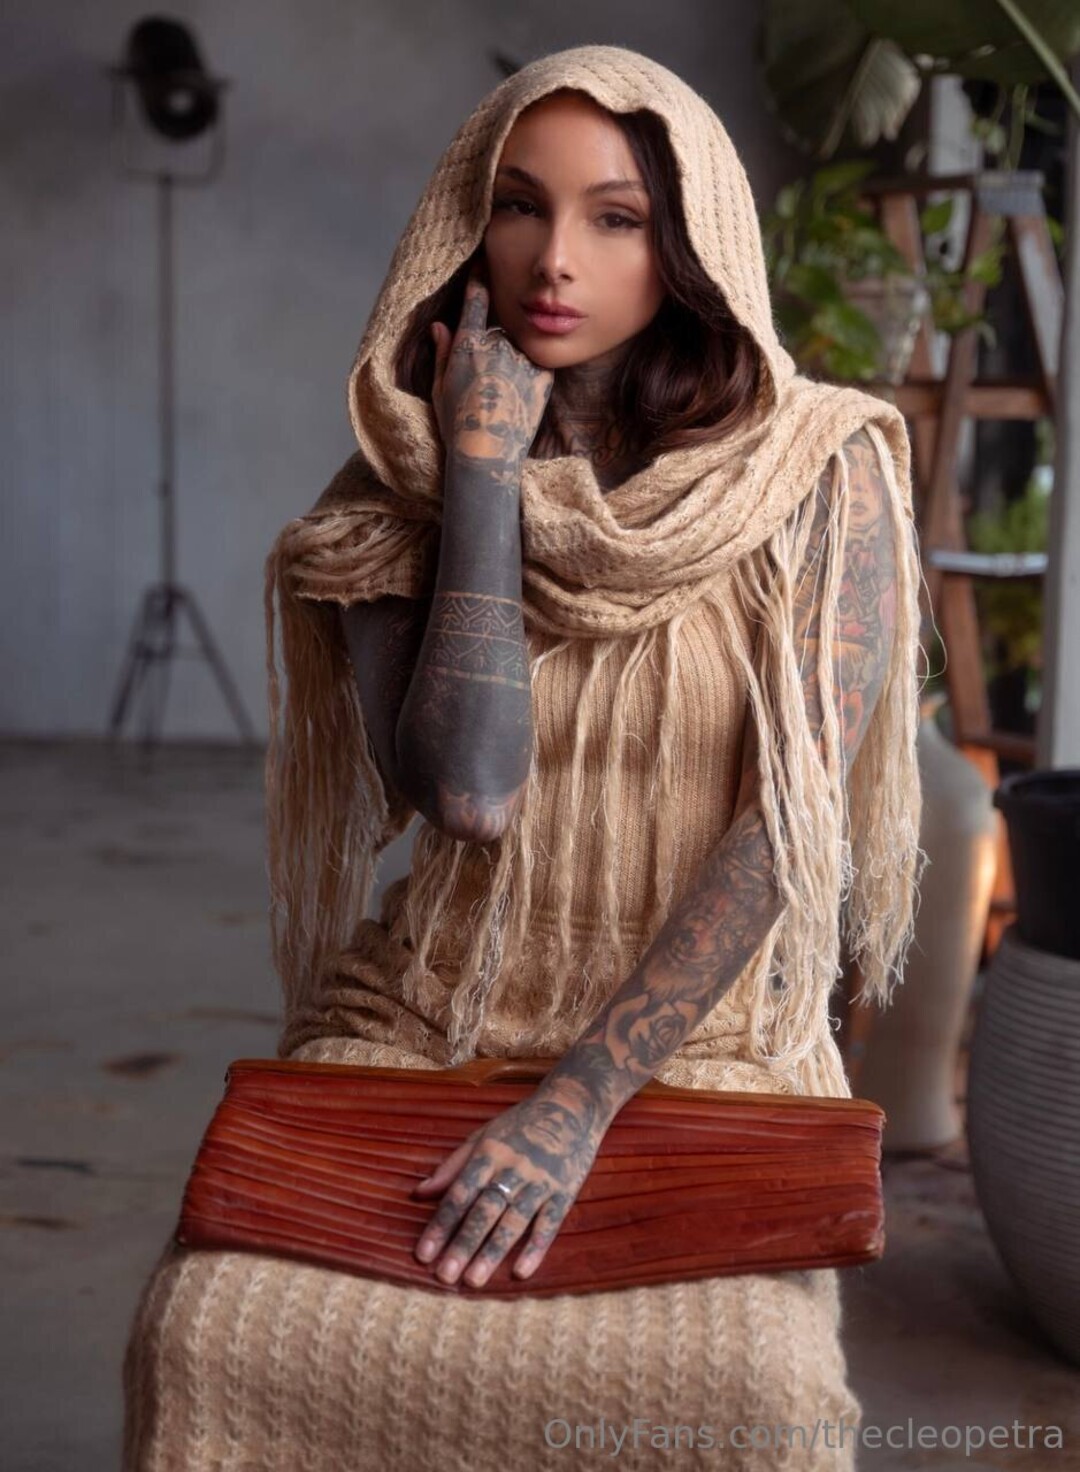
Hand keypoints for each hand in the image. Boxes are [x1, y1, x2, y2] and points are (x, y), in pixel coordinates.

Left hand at [411, 1078, 607, 1286]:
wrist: (573, 1106)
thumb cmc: (521, 1123)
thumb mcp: (484, 1135)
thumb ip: (452, 1166)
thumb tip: (418, 1193)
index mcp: (489, 1153)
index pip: (459, 1194)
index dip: (440, 1225)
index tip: (423, 1254)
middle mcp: (513, 1168)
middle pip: (484, 1211)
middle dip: (462, 1244)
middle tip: (444, 1276)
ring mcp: (541, 1181)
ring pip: (513, 1221)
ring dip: (492, 1252)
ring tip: (473, 1281)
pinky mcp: (565, 1192)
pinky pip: (549, 1224)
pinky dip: (535, 1248)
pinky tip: (520, 1272)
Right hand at [430, 257, 553, 469]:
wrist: (488, 456)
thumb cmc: (456, 426)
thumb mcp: (440, 389)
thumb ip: (442, 353)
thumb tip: (440, 326)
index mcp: (468, 345)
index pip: (476, 302)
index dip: (479, 281)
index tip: (483, 265)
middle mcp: (497, 346)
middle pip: (499, 332)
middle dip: (494, 348)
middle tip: (486, 383)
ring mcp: (522, 360)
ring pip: (518, 350)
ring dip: (512, 364)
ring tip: (501, 399)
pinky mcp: (543, 378)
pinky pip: (537, 367)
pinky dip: (529, 378)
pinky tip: (517, 401)